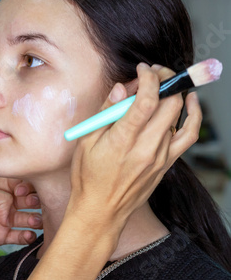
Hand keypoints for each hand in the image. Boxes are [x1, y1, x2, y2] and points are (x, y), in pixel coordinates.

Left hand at [0, 174, 41, 251]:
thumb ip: (2, 197)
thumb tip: (11, 212)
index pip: (22, 182)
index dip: (28, 186)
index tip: (24, 191)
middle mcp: (2, 200)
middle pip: (28, 200)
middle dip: (35, 202)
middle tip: (36, 205)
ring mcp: (1, 218)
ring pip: (26, 218)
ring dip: (34, 219)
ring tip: (35, 221)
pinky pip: (18, 236)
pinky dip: (26, 236)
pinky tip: (29, 234)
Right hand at [28, 64, 201, 279]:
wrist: (100, 210)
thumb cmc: (88, 176)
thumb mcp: (86, 142)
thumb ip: (104, 112)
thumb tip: (120, 89)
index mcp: (122, 140)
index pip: (146, 101)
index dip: (149, 78)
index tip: (143, 69)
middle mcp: (146, 147)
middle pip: (168, 104)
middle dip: (165, 80)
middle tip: (154, 73)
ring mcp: (160, 156)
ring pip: (179, 115)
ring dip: (174, 94)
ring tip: (165, 84)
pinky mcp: (167, 163)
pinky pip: (189, 135)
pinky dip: (194, 115)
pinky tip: (191, 102)